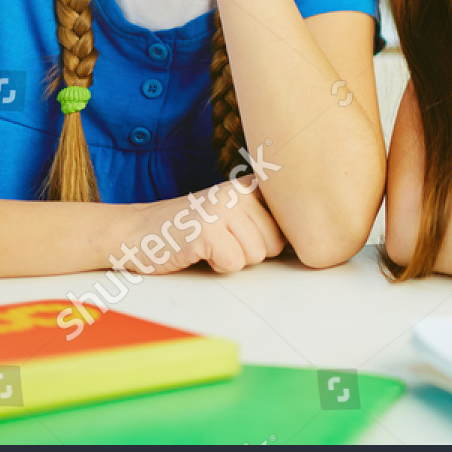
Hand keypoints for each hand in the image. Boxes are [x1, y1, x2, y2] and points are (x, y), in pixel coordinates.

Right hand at [114, 178, 284, 274]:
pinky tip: (199, 252)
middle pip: (276, 244)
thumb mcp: (233, 213)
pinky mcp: (206, 230)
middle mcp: (239, 190)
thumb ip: (266, 218)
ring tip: (210, 244)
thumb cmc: (190, 229)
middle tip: (221, 241)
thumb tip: (313, 242)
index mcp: (251, 185)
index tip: (248, 235)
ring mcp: (222, 208)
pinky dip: (217, 266)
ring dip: (233, 259)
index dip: (272, 240)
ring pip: (257, 255)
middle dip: (251, 252)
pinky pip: (234, 264)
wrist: (138, 231)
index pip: (289, 224)